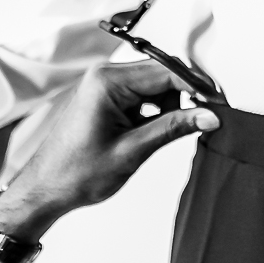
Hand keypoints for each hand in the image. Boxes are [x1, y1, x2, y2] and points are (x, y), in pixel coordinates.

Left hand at [0, 60, 214, 239]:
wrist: (45, 190)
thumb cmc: (74, 174)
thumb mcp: (132, 151)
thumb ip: (173, 128)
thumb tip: (208, 116)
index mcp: (107, 82)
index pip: (166, 72)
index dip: (198, 87)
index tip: (219, 104)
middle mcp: (103, 76)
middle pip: (162, 75)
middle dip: (185, 98)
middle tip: (207, 119)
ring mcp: (103, 86)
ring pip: (154, 87)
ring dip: (169, 107)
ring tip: (166, 137)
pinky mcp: (105, 98)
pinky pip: (141, 96)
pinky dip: (154, 112)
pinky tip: (154, 133)